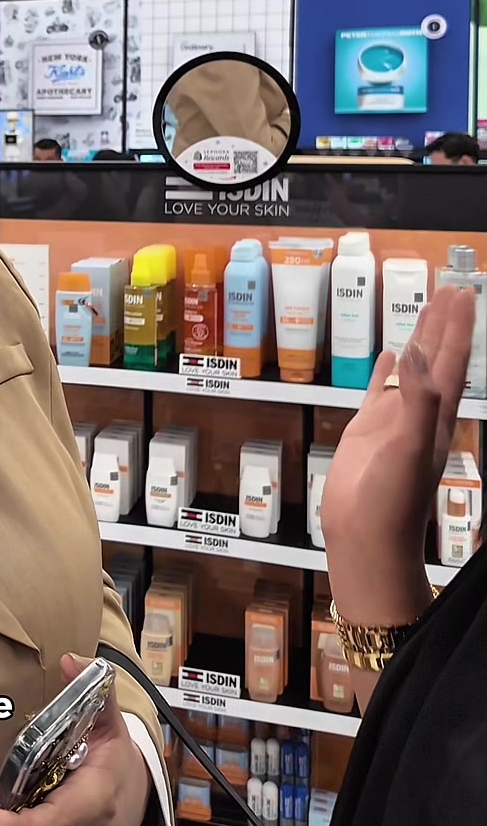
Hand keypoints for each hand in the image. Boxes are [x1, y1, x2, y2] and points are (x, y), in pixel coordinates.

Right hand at [322, 284, 475, 625]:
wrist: (366, 537)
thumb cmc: (392, 500)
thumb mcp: (412, 447)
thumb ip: (418, 399)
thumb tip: (418, 351)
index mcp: (436, 414)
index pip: (451, 360)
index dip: (457, 326)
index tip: (460, 292)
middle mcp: (419, 411)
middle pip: (436, 357)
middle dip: (443, 323)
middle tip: (449, 288)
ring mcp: (393, 419)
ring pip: (409, 368)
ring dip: (418, 338)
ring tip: (423, 309)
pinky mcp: (368, 428)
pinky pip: (379, 388)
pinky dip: (384, 368)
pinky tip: (386, 354)